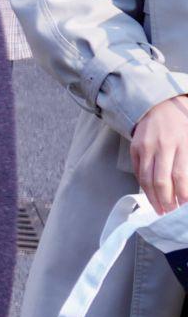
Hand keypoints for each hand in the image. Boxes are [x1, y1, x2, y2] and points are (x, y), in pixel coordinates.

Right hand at [133, 95, 187, 212]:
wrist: (160, 102)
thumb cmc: (184, 120)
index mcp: (182, 142)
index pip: (181, 175)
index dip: (182, 194)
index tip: (185, 208)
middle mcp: (162, 145)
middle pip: (161, 180)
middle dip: (167, 201)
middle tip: (171, 213)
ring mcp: (146, 146)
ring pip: (147, 179)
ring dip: (154, 198)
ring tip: (160, 209)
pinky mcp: (134, 148)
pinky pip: (139, 172)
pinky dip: (144, 185)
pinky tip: (151, 195)